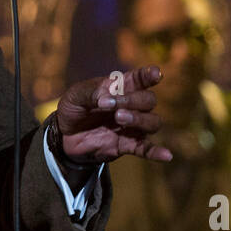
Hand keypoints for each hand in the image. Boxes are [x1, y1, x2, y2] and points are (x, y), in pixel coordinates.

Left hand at [53, 65, 171, 164]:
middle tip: (114, 106)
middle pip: (149, 100)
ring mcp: (131, 126)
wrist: (64, 135)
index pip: (140, 78)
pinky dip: (156, 152)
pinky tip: (166, 156)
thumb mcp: (76, 95)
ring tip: (119, 118)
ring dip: (140, 119)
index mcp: (120, 87)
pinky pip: (146, 149)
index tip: (155, 74)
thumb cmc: (73, 108)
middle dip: (135, 101)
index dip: (149, 75)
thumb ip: (92, 93)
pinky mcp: (127, 145)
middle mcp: (131, 105)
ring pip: (152, 122)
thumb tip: (108, 100)